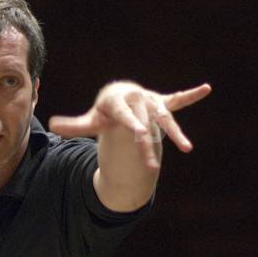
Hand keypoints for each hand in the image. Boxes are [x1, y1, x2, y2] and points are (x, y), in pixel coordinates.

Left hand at [49, 81, 211, 168]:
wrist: (120, 95)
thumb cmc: (105, 112)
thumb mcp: (91, 119)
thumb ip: (74, 125)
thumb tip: (51, 125)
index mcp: (119, 103)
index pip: (126, 116)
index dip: (133, 124)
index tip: (140, 134)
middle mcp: (137, 100)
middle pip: (146, 125)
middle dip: (150, 145)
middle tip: (152, 167)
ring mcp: (151, 102)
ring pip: (166, 118)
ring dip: (176, 134)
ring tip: (187, 149)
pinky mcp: (162, 103)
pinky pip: (178, 99)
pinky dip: (191, 95)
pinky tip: (206, 89)